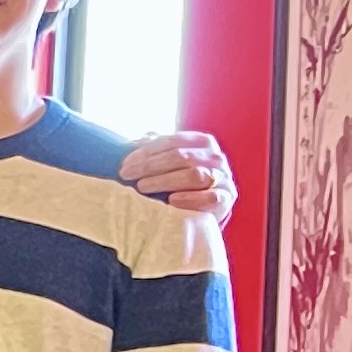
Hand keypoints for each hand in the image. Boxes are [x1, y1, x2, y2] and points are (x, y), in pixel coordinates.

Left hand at [120, 129, 236, 221]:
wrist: (204, 210)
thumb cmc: (180, 183)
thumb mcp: (169, 164)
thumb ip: (155, 152)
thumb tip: (133, 143)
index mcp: (202, 142)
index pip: (172, 142)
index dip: (147, 152)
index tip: (125, 164)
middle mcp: (215, 157)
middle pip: (181, 157)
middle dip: (150, 166)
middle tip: (126, 175)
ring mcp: (223, 177)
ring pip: (194, 175)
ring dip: (164, 181)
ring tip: (142, 187)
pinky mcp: (226, 198)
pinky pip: (211, 197)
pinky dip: (191, 199)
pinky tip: (172, 200)